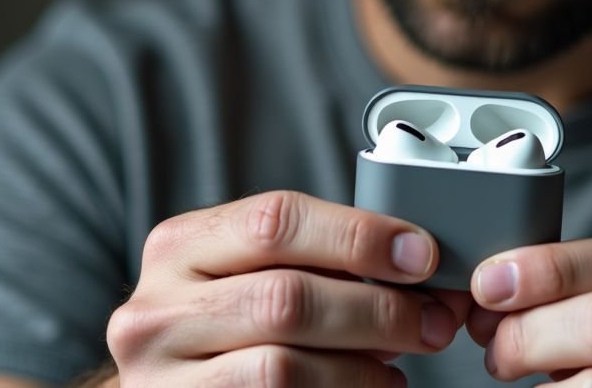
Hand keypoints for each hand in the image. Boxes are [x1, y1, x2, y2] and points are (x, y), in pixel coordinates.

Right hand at [106, 191, 470, 385]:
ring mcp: (163, 375)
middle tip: (433, 320)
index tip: (419, 254)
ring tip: (399, 363)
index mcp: (179, 247)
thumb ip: (310, 259)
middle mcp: (159, 308)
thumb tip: (411, 261)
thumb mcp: (243, 274)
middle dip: (377, 308)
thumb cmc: (221, 324)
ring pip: (283, 367)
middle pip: (286, 298)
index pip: (275, 221)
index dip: (358, 236)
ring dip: (362, 367)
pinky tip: (369, 387)